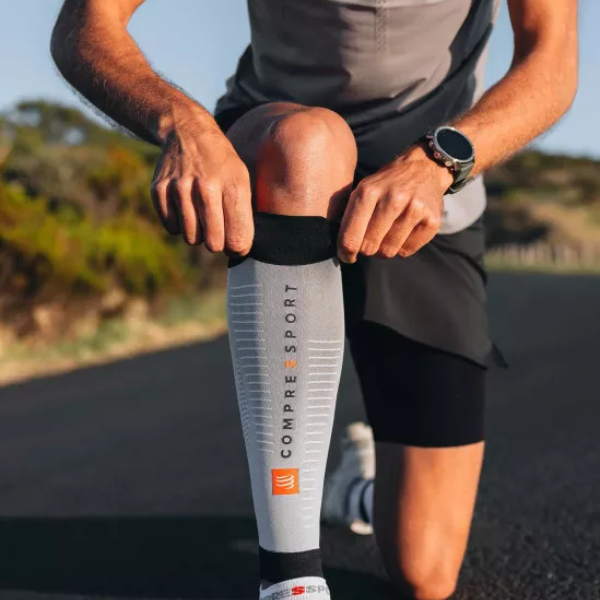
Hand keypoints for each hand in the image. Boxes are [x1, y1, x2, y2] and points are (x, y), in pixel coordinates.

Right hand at [151, 111, 252, 252]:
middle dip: (217, 243)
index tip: (237, 245)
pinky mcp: (159, 190)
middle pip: (213, 243)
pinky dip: (179, 224)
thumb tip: (238, 249)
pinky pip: (172, 228)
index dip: (238, 247)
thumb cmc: (221, 164)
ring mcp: (180, 188)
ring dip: (198, 234)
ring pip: (191, 238)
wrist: (188, 132)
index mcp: (233, 186)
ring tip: (201, 215)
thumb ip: (242, 214)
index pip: (237, 238)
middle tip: (218, 231)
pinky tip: (185, 207)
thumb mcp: (242, 180)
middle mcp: (206, 187)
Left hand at [338, 145, 452, 262]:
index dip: (346, 252)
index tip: (347, 256)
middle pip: (369, 247)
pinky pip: (407, 251)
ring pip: (388, 251)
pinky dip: (402, 247)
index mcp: (368, 192)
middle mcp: (392, 199)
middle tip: (370, 242)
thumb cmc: (387, 184)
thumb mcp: (363, 189)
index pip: (351, 237)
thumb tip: (341, 247)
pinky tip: (403, 233)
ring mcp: (414, 210)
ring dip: (384, 249)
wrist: (424, 168)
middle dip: (366, 249)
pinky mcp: (431, 221)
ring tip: (387, 235)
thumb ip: (349, 215)